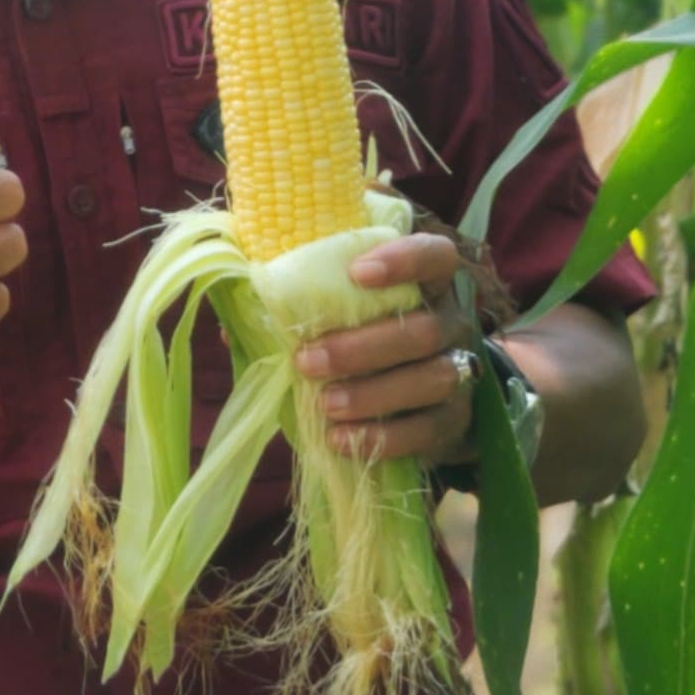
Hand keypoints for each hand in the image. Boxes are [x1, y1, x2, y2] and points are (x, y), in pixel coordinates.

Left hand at [293, 230, 491, 463]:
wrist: (421, 390)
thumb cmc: (364, 329)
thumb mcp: (337, 303)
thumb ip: (295, 294)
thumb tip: (235, 313)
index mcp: (426, 281)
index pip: (434, 254)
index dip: (404, 259)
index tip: (356, 272)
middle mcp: (451, 322)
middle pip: (423, 329)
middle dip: (363, 347)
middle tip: (307, 360)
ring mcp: (458, 372)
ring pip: (430, 379)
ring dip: (372, 394)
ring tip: (324, 405)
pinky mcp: (453, 420)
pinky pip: (427, 429)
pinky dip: (383, 437)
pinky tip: (340, 440)